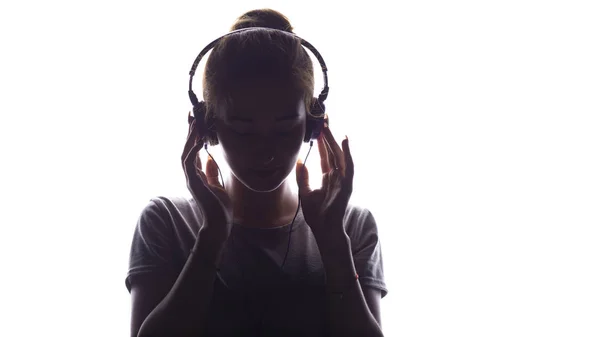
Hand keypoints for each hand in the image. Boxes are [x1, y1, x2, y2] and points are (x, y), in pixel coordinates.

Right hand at [182, 113, 232, 241]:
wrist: (219, 223)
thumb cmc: (220, 207)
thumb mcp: (217, 184)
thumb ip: (211, 172)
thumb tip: (209, 158)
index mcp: (197, 175)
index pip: (193, 151)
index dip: (194, 137)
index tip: (197, 122)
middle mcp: (191, 175)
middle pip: (186, 149)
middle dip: (189, 132)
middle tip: (192, 115)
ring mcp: (190, 179)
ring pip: (185, 153)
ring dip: (189, 138)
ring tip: (195, 123)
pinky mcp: (193, 183)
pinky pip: (189, 162)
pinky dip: (194, 150)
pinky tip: (200, 140)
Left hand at [295, 122, 353, 241]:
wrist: (323, 229)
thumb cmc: (316, 214)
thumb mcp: (305, 191)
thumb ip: (303, 176)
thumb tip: (300, 160)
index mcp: (328, 177)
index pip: (325, 154)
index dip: (321, 141)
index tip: (317, 127)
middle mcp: (337, 175)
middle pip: (332, 151)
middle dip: (327, 135)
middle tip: (323, 118)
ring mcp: (343, 179)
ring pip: (339, 154)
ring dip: (334, 139)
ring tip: (328, 125)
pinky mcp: (347, 184)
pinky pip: (348, 165)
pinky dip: (347, 152)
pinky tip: (344, 139)